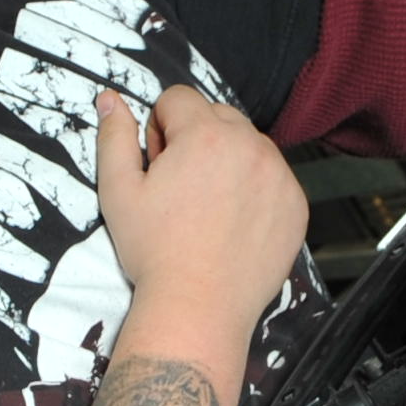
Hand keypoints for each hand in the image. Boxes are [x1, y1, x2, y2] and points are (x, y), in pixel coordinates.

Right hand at [96, 85, 306, 351]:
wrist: (199, 308)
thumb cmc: (154, 252)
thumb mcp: (118, 192)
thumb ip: (114, 138)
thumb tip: (110, 99)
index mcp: (205, 135)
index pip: (178, 98)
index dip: (159, 129)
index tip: (158, 166)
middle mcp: (250, 146)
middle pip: (218, 115)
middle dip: (195, 138)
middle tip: (182, 188)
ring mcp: (279, 176)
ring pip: (249, 144)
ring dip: (228, 160)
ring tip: (208, 207)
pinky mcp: (296, 204)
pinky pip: (273, 176)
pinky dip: (255, 188)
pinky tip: (233, 223)